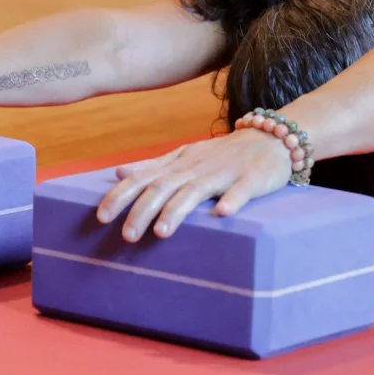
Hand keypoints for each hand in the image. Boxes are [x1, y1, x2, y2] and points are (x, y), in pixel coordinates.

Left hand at [96, 129, 292, 241]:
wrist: (272, 138)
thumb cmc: (223, 154)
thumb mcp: (186, 155)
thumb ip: (153, 166)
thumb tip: (117, 172)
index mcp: (180, 162)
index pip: (144, 177)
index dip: (121, 195)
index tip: (101, 216)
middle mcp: (198, 166)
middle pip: (165, 186)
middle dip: (143, 209)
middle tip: (127, 236)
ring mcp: (226, 172)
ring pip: (197, 189)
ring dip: (178, 209)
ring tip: (161, 232)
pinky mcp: (253, 179)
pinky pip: (242, 190)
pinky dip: (232, 200)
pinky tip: (221, 214)